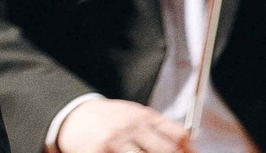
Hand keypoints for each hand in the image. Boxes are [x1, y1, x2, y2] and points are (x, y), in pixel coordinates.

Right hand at [57, 98, 190, 152]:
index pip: (178, 135)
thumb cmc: (110, 120)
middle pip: (167, 151)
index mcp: (144, 117)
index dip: (190, 150)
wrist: (74, 117)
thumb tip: (188, 147)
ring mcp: (115, 142)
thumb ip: (158, 129)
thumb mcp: (135, 116)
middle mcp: (131, 128)